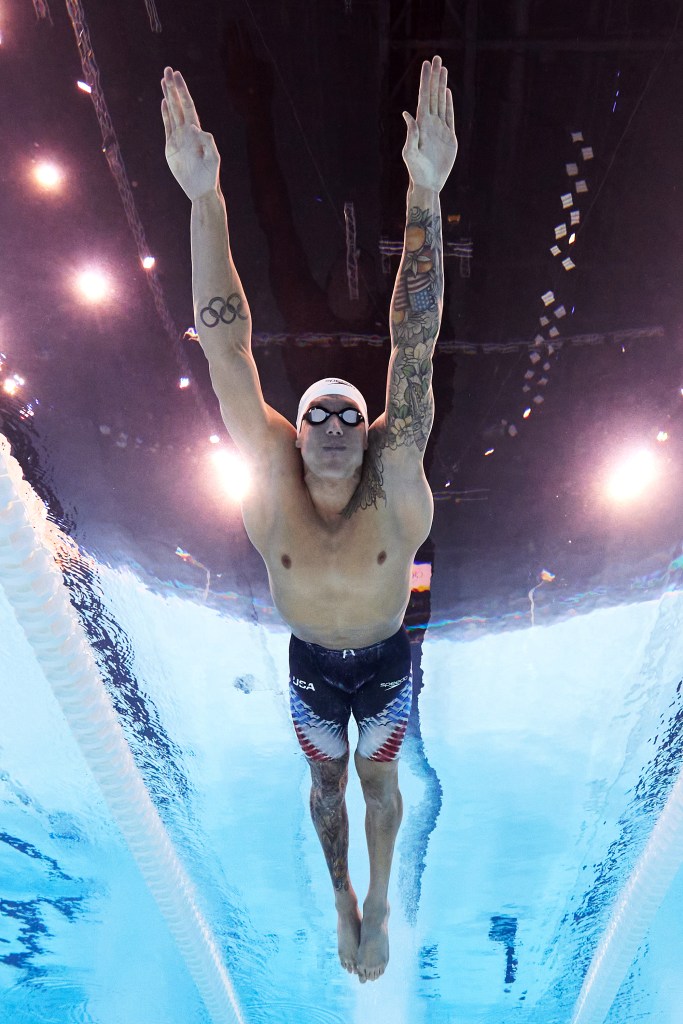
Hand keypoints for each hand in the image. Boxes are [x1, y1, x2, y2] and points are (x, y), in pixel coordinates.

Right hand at [161, 67, 219, 200]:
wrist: (200, 190)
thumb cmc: (210, 176)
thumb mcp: (213, 159)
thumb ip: (207, 143)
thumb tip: (195, 128)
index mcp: (197, 132)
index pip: (188, 106)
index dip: (183, 91)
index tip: (177, 76)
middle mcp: (187, 131)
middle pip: (179, 104)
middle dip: (174, 87)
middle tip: (168, 69)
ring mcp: (178, 138)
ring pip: (172, 112)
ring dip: (168, 96)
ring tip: (164, 80)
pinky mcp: (171, 147)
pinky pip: (167, 126)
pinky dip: (165, 114)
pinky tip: (164, 102)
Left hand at [402, 56, 456, 191]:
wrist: (428, 183)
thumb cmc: (416, 171)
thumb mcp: (410, 153)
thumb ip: (411, 134)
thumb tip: (407, 114)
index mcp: (421, 124)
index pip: (424, 97)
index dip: (426, 80)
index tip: (426, 64)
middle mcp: (430, 123)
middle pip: (433, 94)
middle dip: (434, 76)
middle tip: (436, 58)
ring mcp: (439, 128)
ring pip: (441, 101)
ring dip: (441, 85)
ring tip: (443, 69)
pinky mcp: (449, 136)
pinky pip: (449, 115)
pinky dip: (448, 103)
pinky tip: (447, 92)